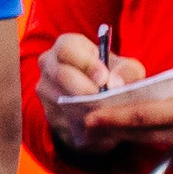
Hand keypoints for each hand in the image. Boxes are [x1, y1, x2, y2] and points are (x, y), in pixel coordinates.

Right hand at [38, 33, 147, 154]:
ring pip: (60, 100)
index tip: (104, 78)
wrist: (98, 96)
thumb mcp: (125, 68)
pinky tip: (99, 127)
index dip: (85, 63)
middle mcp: (49, 65)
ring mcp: (45, 91)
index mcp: (66, 46)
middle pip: (60, 75)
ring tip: (105, 114)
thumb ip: (127, 71)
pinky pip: (63, 121)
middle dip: (84, 89)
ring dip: (84, 109)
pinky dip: (82, 125)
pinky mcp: (49, 115)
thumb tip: (117, 84)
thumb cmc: (112, 74)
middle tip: (104, 100)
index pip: (66, 48)